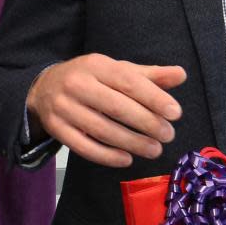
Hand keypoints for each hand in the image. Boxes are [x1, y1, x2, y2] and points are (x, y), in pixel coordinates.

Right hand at [26, 53, 185, 166]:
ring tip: (154, 150)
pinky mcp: (56, 129)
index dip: (154, 98)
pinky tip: (127, 159)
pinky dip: (107, 156)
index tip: (175, 113)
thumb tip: (181, 75)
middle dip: (146, 123)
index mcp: (96, 65)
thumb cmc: (92, 79)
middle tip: (168, 135)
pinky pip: (83, 146)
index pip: (128, 82)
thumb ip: (150, 75)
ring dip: (131, 143)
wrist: (44, 87)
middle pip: (116, 107)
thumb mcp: (118, 70)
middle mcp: (77, 84)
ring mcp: (64, 108)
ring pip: (101, 129)